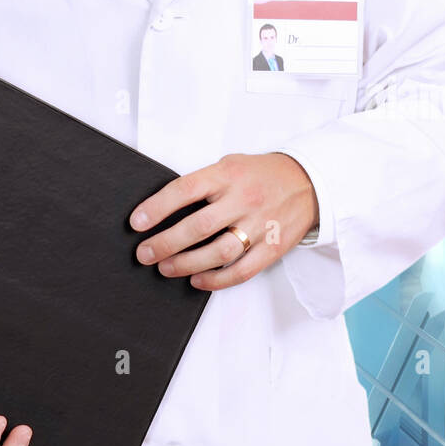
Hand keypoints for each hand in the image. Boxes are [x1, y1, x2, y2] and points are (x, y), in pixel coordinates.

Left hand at [129, 152, 318, 289]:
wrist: (308, 182)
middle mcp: (243, 200)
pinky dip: (216, 280)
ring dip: (186, 263)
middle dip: (165, 242)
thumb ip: (204, 183)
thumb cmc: (260, 174)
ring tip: (165, 268)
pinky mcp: (272, 248)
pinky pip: (242, 270)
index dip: (158, 206)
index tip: (136, 222)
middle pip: (198, 226)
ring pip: (219, 252)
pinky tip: (196, 280)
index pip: (186, 189)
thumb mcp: (230, 165)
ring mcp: (260, 225)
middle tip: (144, 253)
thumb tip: (164, 207)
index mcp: (228, 175)